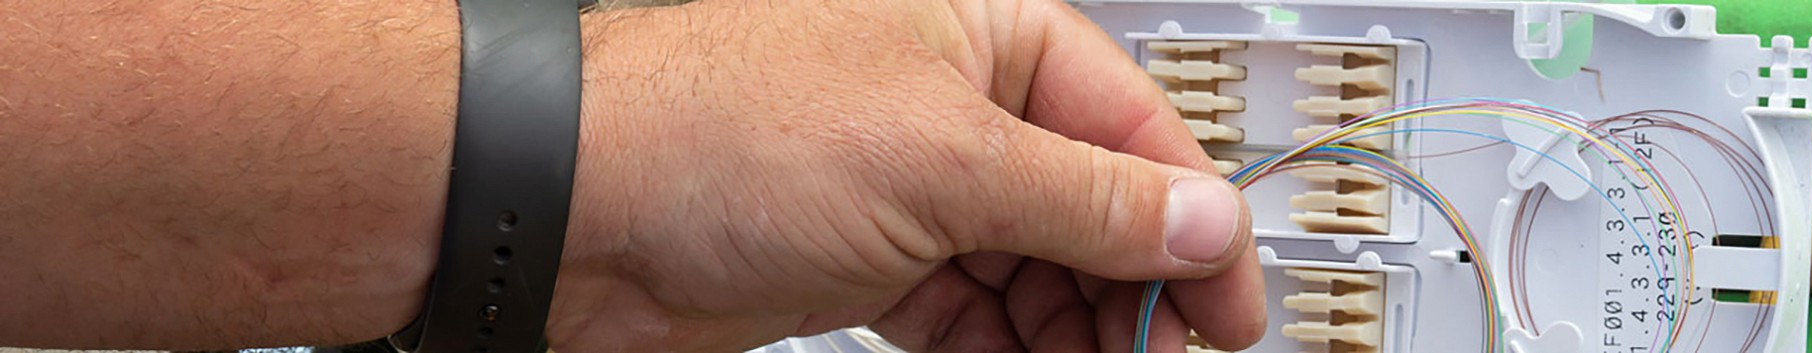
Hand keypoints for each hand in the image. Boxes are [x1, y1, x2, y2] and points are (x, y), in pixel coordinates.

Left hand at [552, 0, 1266, 350]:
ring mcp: (914, 188)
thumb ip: (1090, 199)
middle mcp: (959, 106)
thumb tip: (1200, 221)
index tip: (1231, 314)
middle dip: (1134, 293)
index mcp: (991, 37)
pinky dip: (1006, 351)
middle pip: (1097, 209)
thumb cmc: (721, 130)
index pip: (1138, 130)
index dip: (1196, 225)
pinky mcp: (872, 264)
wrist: (573, 214)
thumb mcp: (944, 160)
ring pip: (1037, 271)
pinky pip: (974, 315)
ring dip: (1074, 335)